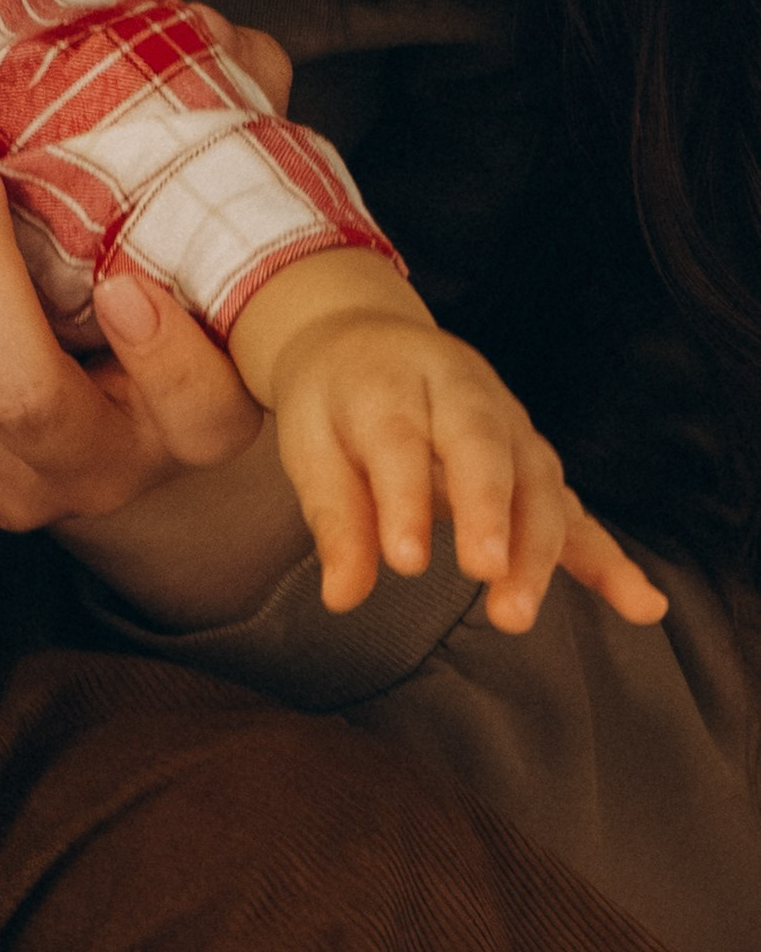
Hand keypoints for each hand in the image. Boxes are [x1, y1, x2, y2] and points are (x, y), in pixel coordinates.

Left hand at [0, 91, 266, 530]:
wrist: (86, 378)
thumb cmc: (156, 267)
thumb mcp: (215, 214)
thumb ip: (235, 128)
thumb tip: (216, 36)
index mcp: (195, 423)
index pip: (198, 410)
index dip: (165, 356)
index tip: (130, 283)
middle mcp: (91, 476)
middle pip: (10, 387)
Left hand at [233, 252, 668, 635]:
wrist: (371, 340)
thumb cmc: (336, 401)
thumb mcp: (310, 443)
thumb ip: (333, 517)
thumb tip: (342, 595)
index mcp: (392, 380)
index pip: (401, 439)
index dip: (405, 501)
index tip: (405, 561)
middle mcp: (462, 393)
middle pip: (483, 449)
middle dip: (489, 511)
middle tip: (485, 571)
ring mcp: (510, 425)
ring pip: (535, 482)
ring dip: (535, 549)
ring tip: (515, 612)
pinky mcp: (537, 462)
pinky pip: (576, 511)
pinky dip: (607, 558)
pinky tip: (642, 604)